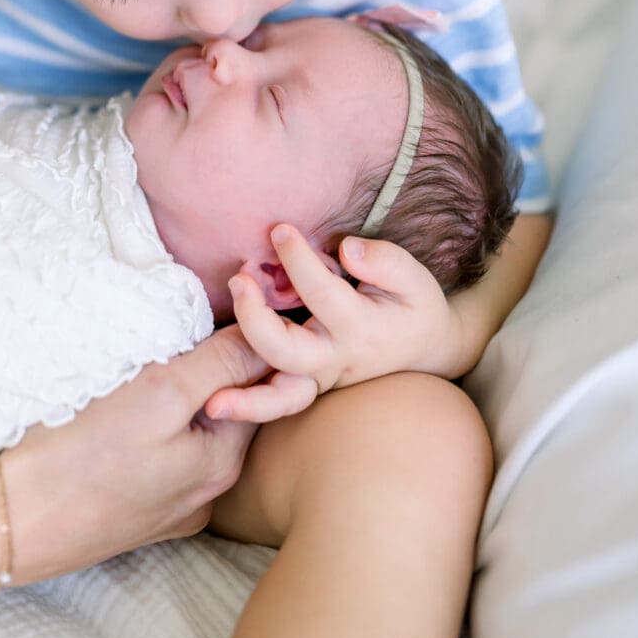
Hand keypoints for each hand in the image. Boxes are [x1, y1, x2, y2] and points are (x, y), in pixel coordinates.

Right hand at [0, 326, 267, 584]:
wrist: (4, 521)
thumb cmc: (82, 453)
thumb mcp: (161, 393)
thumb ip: (221, 364)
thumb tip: (273, 336)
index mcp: (223, 463)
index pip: (260, 386)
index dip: (246, 340)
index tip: (221, 306)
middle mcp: (205, 492)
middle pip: (226, 407)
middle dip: (208, 365)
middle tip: (172, 330)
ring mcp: (167, 505)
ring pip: (190, 428)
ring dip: (175, 392)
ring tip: (139, 365)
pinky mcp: (130, 508)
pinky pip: (158, 451)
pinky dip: (149, 420)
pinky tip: (116, 405)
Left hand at [205, 225, 465, 423]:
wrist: (425, 351)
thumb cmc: (413, 306)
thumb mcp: (414, 278)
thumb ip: (385, 262)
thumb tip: (347, 250)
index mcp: (363, 329)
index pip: (323, 294)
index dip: (299, 260)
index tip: (280, 230)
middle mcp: (336, 359)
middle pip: (288, 352)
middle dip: (256, 319)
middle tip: (237, 280)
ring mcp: (319, 379)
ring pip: (280, 398)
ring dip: (245, 393)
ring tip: (212, 392)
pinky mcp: (306, 385)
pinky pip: (276, 403)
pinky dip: (247, 407)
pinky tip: (214, 406)